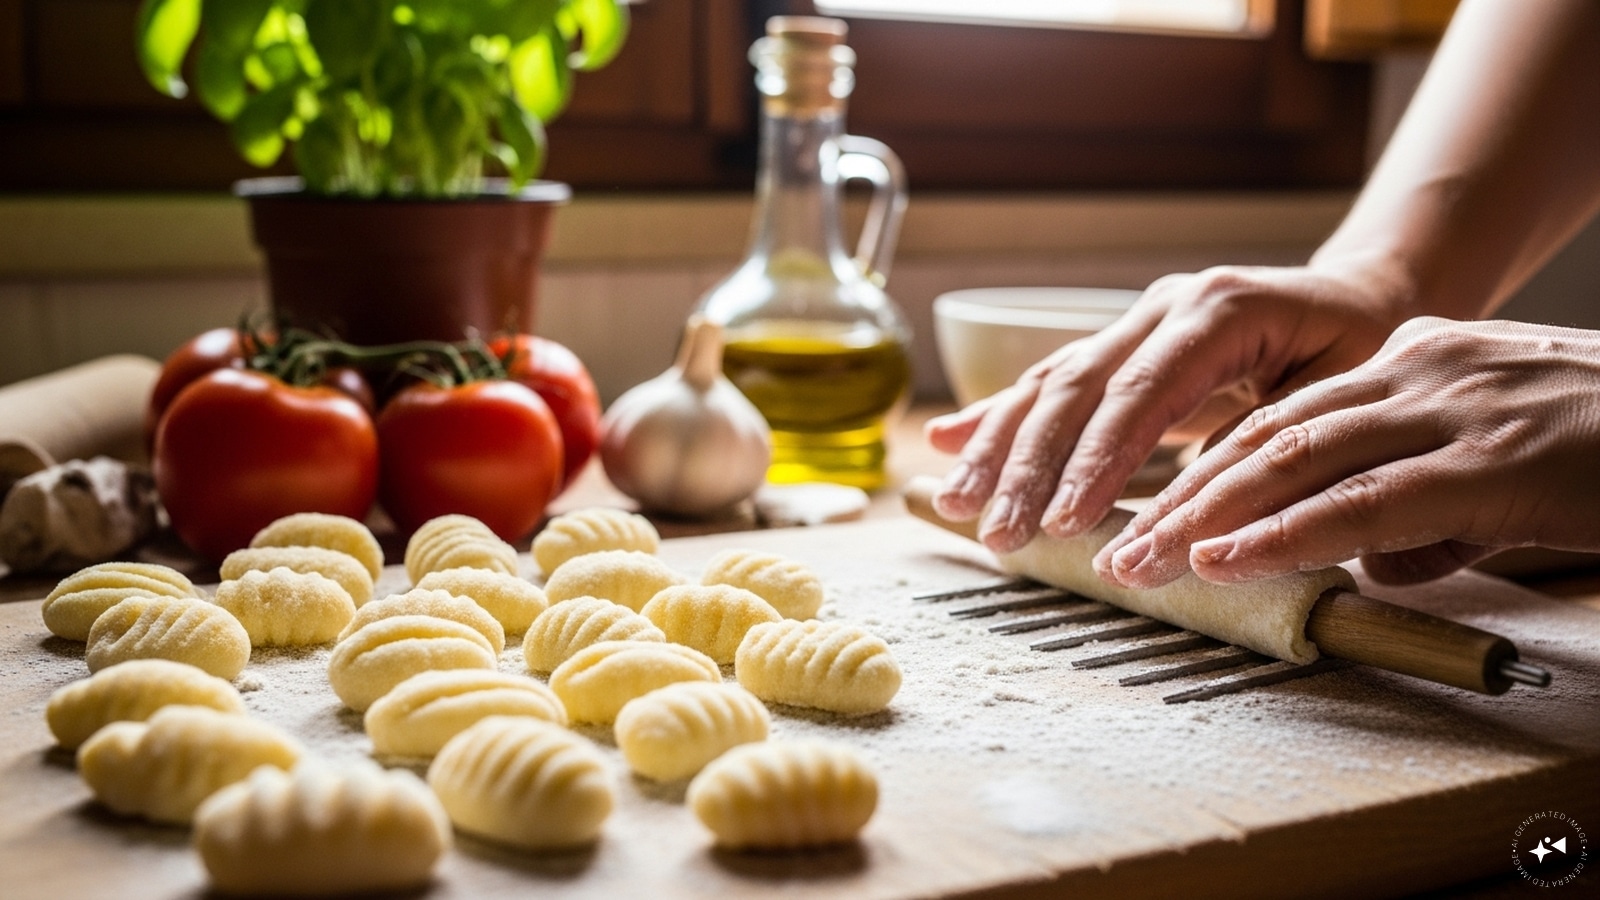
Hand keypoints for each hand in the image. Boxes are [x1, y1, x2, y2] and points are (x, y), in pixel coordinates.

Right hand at [926, 263, 1407, 553]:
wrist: (1361, 297)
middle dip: (1029, 467)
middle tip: (1000, 534)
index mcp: (1220, 310)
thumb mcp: (1337, 394)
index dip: (1096, 461)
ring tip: (957, 506)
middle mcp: (1164, 307)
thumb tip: (1201, 514)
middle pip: (1077, 388)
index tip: (1064, 524)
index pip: (1141, 392)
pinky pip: (1048, 382)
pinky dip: (997, 416)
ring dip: (997, 449)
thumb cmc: (1359, 353)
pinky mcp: (1117, 346)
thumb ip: (1266, 441)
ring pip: (1049, 384)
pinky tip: (945, 443)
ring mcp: (1133, 322)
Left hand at [1094, 317, 1599, 586]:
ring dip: (1210, 515)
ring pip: (1300, 458)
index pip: (1288, 414)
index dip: (1209, 466)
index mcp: (1420, 360)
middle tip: (1112, 543)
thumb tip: (1372, 559)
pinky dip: (1287, 531)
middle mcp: (1426, 369)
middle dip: (1181, 492)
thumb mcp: (1503, 471)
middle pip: (1271, 432)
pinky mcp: (1498, 461)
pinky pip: (1367, 500)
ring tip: (1143, 559)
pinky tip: (1231, 557)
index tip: (1150, 508)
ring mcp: (1460, 408)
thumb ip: (1428, 507)